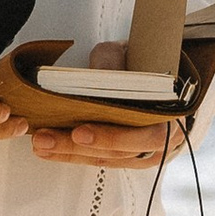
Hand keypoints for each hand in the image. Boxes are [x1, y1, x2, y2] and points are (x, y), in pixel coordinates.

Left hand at [27, 44, 175, 170]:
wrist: (166, 78)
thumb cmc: (151, 66)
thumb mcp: (135, 55)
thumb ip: (116, 62)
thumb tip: (97, 75)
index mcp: (173, 117)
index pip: (145, 134)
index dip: (112, 136)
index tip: (80, 131)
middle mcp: (162, 141)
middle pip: (118, 152)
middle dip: (77, 147)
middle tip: (46, 138)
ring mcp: (145, 152)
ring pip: (105, 159)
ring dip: (69, 153)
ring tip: (40, 143)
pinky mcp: (127, 156)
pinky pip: (100, 160)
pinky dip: (73, 155)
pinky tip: (49, 149)